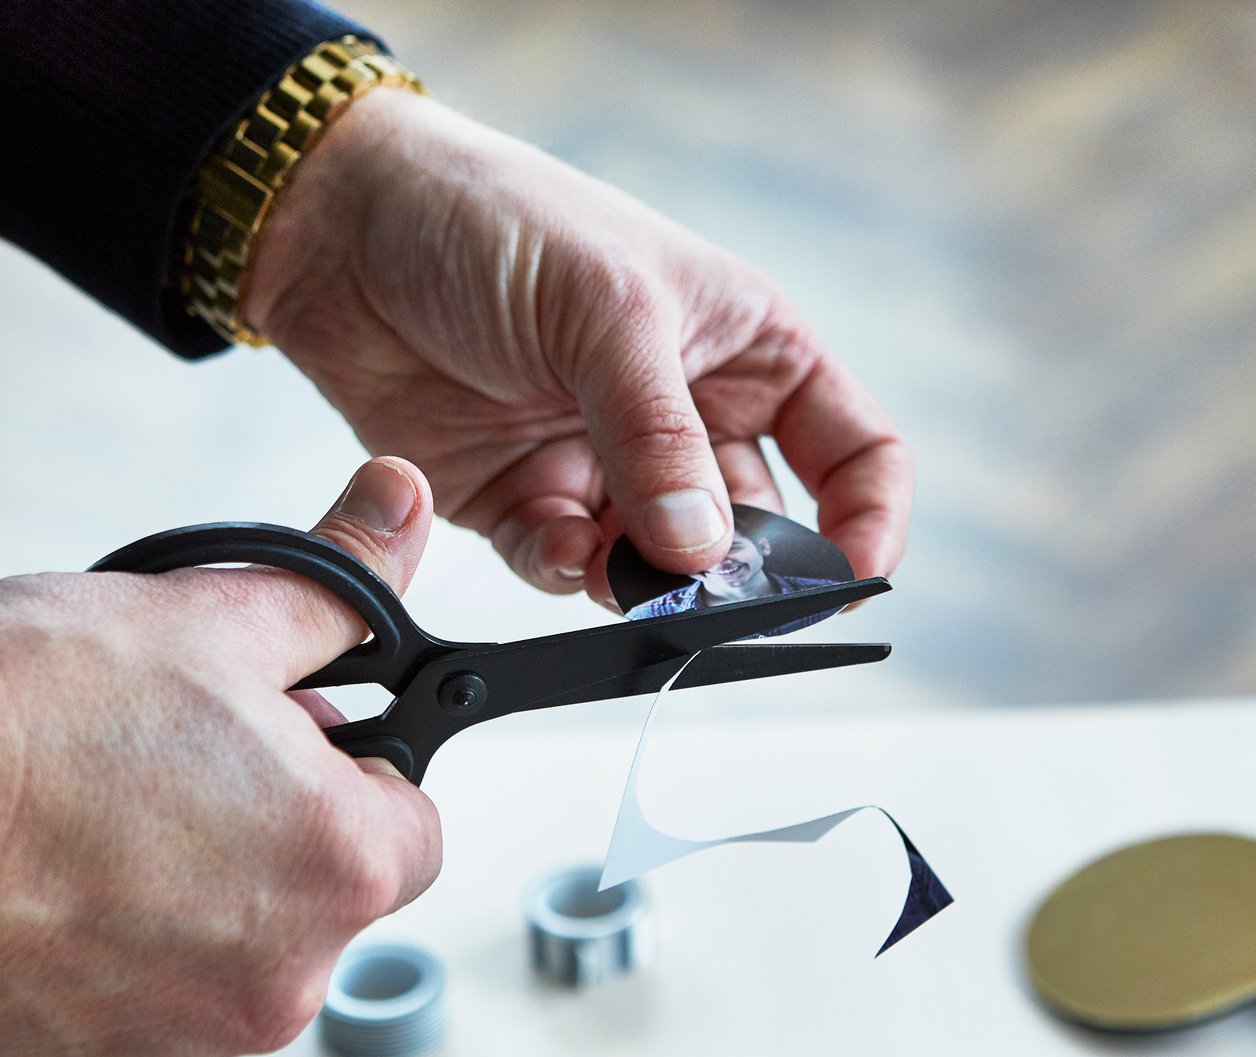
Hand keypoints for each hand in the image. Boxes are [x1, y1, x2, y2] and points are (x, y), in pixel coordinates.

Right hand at [0, 458, 441, 1056]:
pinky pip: (155, 1018)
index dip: (365, 780)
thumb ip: (341, 587)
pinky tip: (72, 899)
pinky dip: (129, 967)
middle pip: (330, 899)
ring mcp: (190, 1046)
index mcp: (341, 865)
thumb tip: (402, 513)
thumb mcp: (210, 619)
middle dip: (285, 837)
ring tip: (117, 831)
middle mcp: (284, 977)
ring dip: (207, 906)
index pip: (418, 830)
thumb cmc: (24, 720)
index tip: (307, 755)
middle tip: (192, 777)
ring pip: (243, 960)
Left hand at [245, 90, 913, 601]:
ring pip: (664, 568)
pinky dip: (567, 572)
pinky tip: (552, 539)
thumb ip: (660, 437)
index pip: (854, 451)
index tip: (853, 577)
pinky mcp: (530, 503)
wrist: (340, 231)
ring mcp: (610, 467)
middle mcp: (687, 418)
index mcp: (746, 351)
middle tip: (715, 593)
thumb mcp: (605, 308)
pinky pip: (571, 570)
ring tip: (621, 568)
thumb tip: (704, 552)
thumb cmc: (492, 218)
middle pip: (758, 532)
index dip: (868, 519)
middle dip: (742, 574)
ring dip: (649, 585)